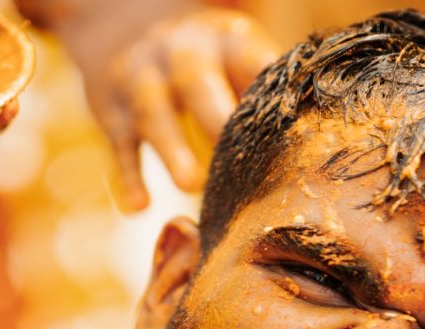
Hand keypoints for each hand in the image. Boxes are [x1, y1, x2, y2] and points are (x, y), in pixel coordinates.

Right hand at [59, 7, 279, 210]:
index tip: (289, 128)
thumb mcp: (236, 56)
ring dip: (170, 147)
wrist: (124, 26)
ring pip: (152, 111)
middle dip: (216, 119)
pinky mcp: (111, 111)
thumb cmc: (206, 61)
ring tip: (189, 184)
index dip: (266, 91)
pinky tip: (138, 207)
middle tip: (238, 162)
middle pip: (196, 82)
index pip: (249, 60)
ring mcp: (141, 79)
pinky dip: (127, 177)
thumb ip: (265, 93)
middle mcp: (180, 53)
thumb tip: (313, 146)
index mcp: (224, 39)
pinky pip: (118, 145)